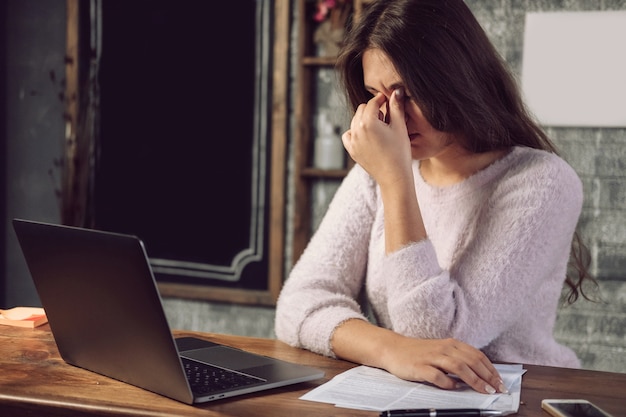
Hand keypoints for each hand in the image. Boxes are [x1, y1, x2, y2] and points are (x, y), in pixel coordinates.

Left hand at [341, 89, 411, 187]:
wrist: (394, 177)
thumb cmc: (400, 152)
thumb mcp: (400, 127)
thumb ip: (396, 106)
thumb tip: (396, 90)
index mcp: (368, 122)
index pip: (372, 103)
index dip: (381, 99)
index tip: (387, 99)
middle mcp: (356, 131)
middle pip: (361, 109)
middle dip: (372, 110)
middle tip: (385, 116)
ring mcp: (352, 142)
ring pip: (355, 121)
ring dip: (364, 120)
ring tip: (378, 127)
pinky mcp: (351, 150)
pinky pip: (349, 134)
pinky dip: (355, 132)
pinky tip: (367, 135)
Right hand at [380, 335, 507, 394]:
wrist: (393, 349)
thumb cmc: (419, 353)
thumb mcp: (441, 352)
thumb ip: (458, 360)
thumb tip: (478, 375)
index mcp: (451, 344)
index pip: (477, 355)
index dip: (491, 369)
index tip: (500, 382)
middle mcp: (443, 348)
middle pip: (471, 361)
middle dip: (487, 376)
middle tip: (497, 389)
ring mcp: (431, 357)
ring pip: (458, 367)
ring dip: (474, 380)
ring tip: (484, 391)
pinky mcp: (420, 367)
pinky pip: (437, 376)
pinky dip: (448, 383)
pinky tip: (453, 388)